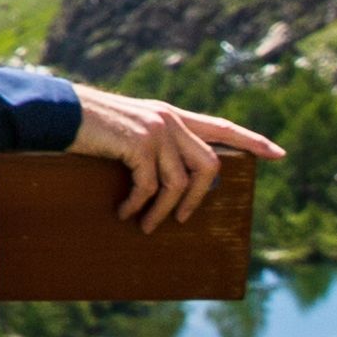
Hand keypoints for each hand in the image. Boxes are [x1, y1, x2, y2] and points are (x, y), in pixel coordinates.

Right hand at [68, 85, 284, 232]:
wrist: (58, 111)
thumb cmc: (86, 125)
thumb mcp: (127, 129)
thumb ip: (152, 141)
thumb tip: (168, 178)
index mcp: (171, 115)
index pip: (222, 127)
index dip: (252, 141)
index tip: (279, 154)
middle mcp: (170, 119)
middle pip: (209, 164)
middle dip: (198, 199)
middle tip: (179, 221)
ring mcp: (157, 130)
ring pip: (179, 182)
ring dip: (163, 210)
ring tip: (146, 225)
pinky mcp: (139, 143)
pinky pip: (150, 186)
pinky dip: (139, 205)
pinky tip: (124, 213)